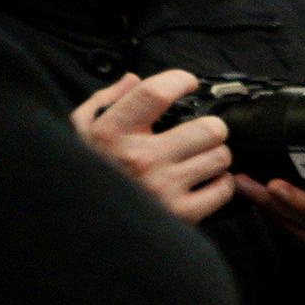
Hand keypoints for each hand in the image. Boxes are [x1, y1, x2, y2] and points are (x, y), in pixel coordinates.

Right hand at [71, 68, 231, 224]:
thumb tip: (134, 79)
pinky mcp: (182, 214)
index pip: (155, 93)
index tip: (188, 82)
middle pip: (208, 128)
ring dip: (215, 155)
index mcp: (113, 133)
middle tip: (203, 132)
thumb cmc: (88, 172)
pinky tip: (204, 181)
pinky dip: (220, 183)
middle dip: (211, 126)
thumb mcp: (81, 131)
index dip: (179, 80)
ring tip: (200, 158)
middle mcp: (140, 158)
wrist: (84, 225)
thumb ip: (105, 101)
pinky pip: (223, 188)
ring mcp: (163, 187)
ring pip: (220, 157)